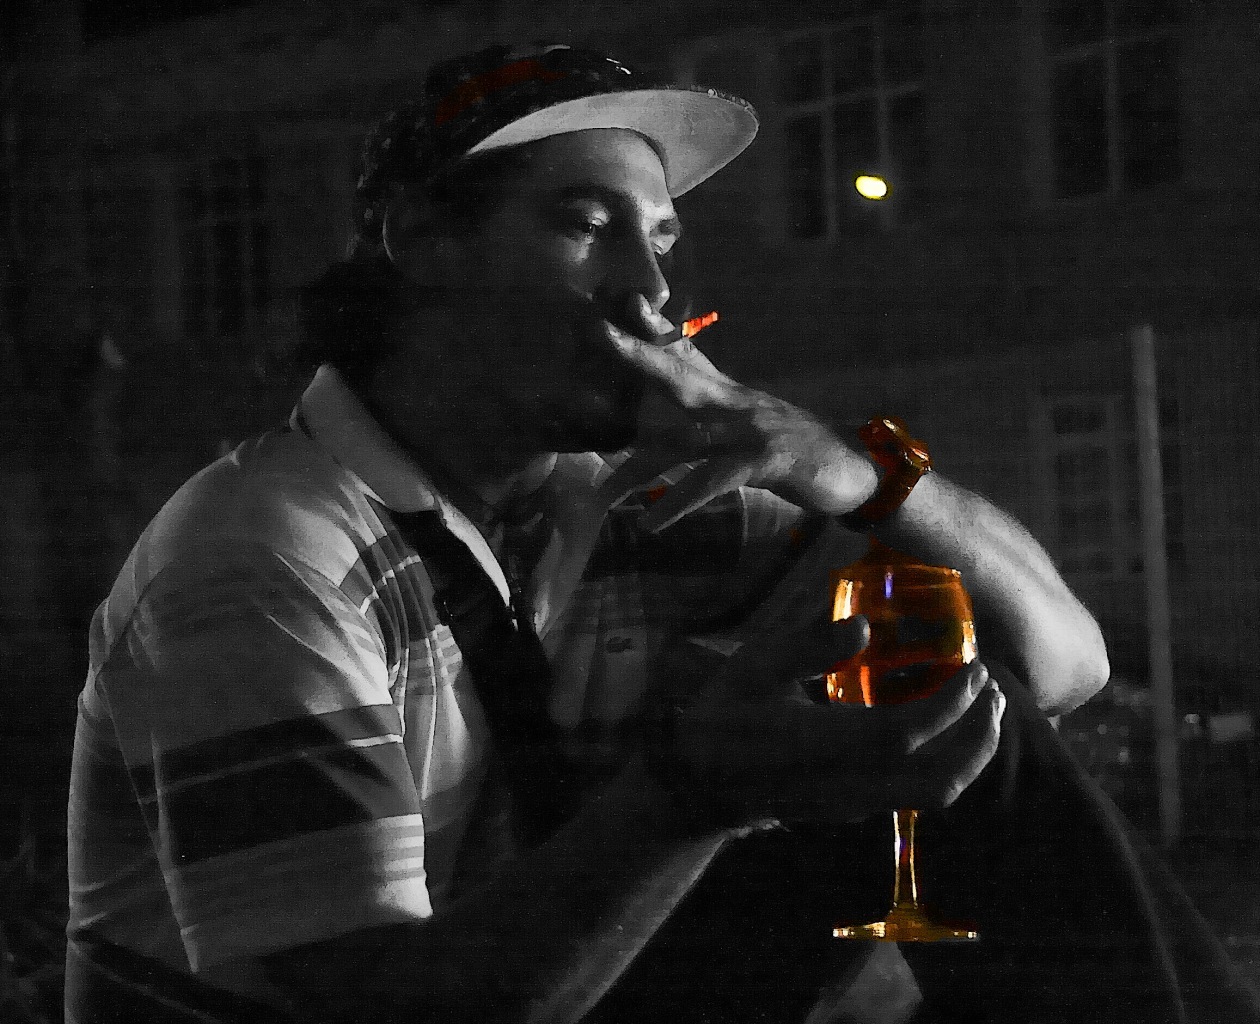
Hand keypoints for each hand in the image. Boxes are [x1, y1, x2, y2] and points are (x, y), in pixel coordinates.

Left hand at [603, 294, 879, 530]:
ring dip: (641, 466)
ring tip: (607, 491)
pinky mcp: (765, 461)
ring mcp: (752, 430)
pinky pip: (712, 481)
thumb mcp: (755, 425)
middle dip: (641, 355)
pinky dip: (680, 501)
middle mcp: (738, 405)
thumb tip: (682, 416)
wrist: (859, 470)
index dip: (656, 331)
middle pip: (681, 376)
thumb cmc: (800, 452)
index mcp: (732, 396)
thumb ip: (718, 416)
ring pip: (686, 439)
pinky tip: (654, 521)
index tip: (625, 305)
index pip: (688, 356)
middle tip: (602, 335)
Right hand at [672, 615, 1005, 825]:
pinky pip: (921, 797)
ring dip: (972, 754)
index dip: (949, 704)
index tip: (973, 668)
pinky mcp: (857, 810)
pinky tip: (953, 731)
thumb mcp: (756, 665)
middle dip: (978, 733)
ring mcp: (854, 804)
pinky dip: (952, 764)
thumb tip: (865, 627)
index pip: (906, 733)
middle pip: (938, 777)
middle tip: (994, 687)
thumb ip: (810, 646)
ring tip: (988, 712)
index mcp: (821, 744)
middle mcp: (846, 784)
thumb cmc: (726, 714)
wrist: (700, 781)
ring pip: (935, 796)